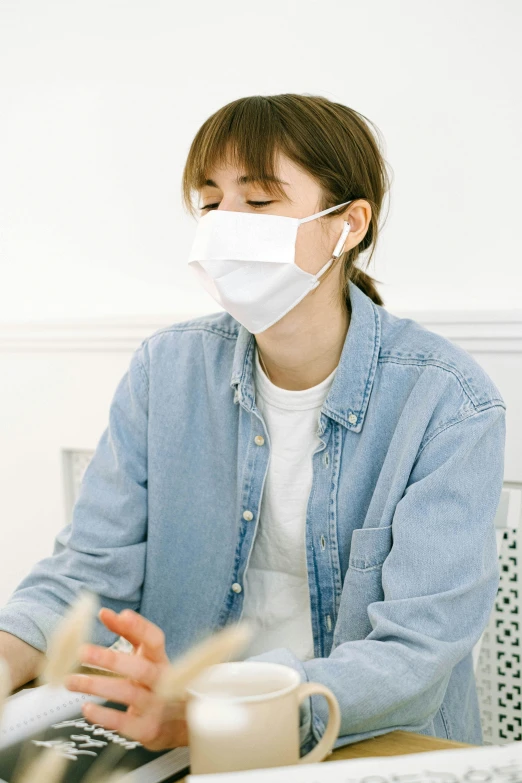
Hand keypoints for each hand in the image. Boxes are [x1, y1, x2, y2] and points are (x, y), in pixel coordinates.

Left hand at [64, 607, 187, 749]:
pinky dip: (104, 716)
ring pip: (128, 694)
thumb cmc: (155, 681)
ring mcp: (155, 706)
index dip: (140, 627)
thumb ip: (128, 632)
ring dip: (98, 686)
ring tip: (70, 681)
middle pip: (140, 669)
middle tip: (82, 651)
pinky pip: (124, 722)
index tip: (121, 614)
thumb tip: (104, 613)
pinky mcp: (146, 729)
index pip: (155, 640)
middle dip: (111, 659)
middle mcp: (161, 681)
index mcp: (161, 659)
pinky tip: (86, 708)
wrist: (180, 722)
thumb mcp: (147, 656)